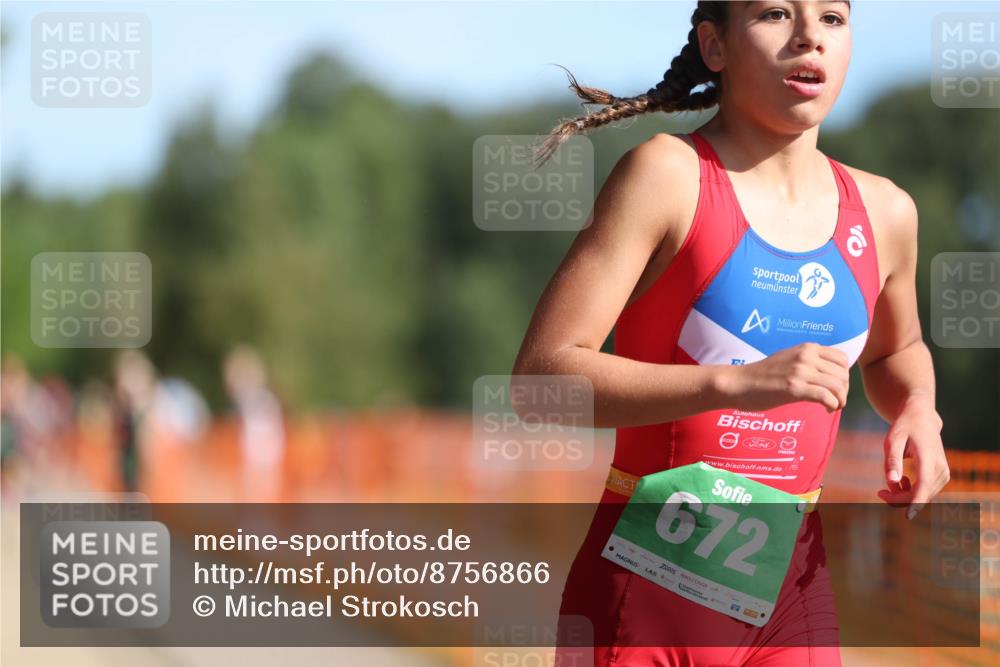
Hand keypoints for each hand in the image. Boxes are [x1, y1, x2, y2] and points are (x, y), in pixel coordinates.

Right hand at [720, 343, 849, 412]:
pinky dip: (832, 405)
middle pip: (843, 375)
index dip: (844, 376)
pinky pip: (826, 397)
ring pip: (838, 386)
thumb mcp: (788, 359)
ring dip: (840, 400)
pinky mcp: (794, 388)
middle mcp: (806, 356)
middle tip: (836, 401)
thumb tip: (828, 374)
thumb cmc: (761, 376)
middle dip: (844, 391)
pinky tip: (826, 409)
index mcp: (806, 348)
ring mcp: (800, 371)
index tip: (836, 387)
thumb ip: (808, 362)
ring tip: (833, 407)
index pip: (842, 359)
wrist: (738, 383)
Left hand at [877, 395, 948, 519]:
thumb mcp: (892, 440)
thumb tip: (892, 482)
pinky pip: (925, 491)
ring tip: (893, 477)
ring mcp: (944, 473)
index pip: (924, 486)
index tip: (908, 517)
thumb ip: (892, 460)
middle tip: (880, 492)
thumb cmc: (905, 428)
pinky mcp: (942, 476)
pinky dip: (911, 491)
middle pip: (920, 494)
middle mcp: (940, 468)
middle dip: (899, 498)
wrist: (922, 419)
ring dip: (904, 494)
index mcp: (928, 458)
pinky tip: (903, 479)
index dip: (915, 503)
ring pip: (923, 495)